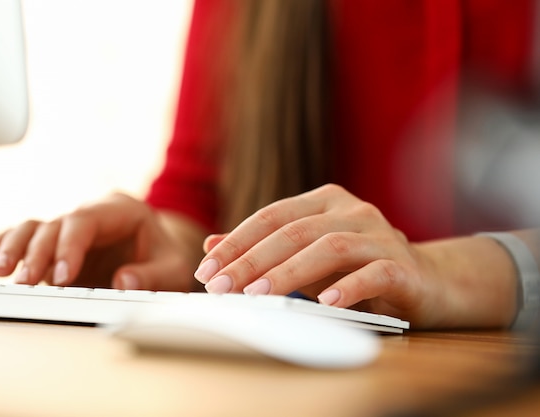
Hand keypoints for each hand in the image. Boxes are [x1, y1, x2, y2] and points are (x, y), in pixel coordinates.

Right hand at [0, 192, 203, 290]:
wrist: (159, 258)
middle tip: (26, 282)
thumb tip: (124, 282)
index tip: (62, 276)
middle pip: (56, 225)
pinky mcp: (56, 245)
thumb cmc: (166, 260)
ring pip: (35, 227)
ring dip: (15, 248)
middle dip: (39, 253)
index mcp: (121, 210)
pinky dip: (5, 245)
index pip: (88, 220)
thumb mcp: (174, 268)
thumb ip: (153, 275)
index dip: (70, 245)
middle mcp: (91, 214)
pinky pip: (26, 237)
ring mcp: (71, 228)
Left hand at [193, 184, 517, 327]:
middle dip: (252, 260)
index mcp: (325, 201)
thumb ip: (264, 250)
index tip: (206, 270)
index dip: (237, 242)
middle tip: (221, 286)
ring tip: (258, 296)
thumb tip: (211, 246)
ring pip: (329, 248)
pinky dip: (348, 287)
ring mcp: (380, 234)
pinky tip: (324, 303)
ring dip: (290, 273)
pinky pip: (373, 273)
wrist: (428, 280)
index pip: (271, 216)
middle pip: (294, 231)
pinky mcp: (403, 265)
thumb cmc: (359, 267)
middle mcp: (352, 210)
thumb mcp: (307, 256)